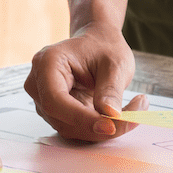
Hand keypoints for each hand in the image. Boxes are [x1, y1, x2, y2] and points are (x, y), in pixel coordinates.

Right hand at [25, 22, 144, 140]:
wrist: (96, 44)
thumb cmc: (103, 47)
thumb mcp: (115, 63)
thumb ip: (111, 89)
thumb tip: (110, 116)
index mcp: (47, 64)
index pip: (56, 100)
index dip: (81, 118)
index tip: (111, 125)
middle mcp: (38, 84)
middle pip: (62, 119)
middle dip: (98, 126)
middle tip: (134, 118)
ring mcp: (44, 100)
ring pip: (70, 128)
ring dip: (101, 128)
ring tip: (132, 110)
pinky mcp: (55, 112)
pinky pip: (75, 128)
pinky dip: (98, 127)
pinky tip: (117, 114)